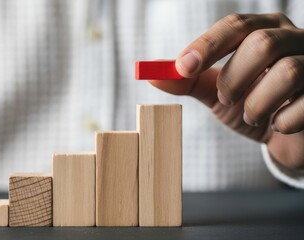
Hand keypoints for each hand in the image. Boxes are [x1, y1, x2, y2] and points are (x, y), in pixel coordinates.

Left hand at [148, 13, 303, 169]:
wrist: (283, 133)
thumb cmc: (249, 102)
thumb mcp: (215, 91)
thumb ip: (187, 81)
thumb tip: (150, 74)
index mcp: (264, 30)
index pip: (236, 25)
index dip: (207, 45)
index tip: (183, 67)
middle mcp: (294, 39)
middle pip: (263, 43)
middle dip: (234, 77)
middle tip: (225, 99)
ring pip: (288, 71)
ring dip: (257, 101)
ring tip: (250, 114)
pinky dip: (282, 120)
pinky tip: (277, 125)